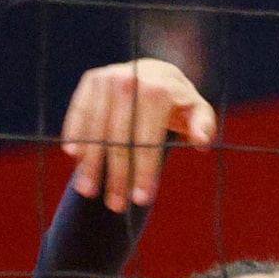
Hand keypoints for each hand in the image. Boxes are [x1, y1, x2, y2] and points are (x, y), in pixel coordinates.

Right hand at [58, 59, 215, 210]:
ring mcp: (107, 78)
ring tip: (88, 191)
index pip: (148, 140)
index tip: (142, 199)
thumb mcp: (198, 111)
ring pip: (95, 129)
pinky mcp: (91, 80)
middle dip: (117, 176)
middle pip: (119, 138)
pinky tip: (75, 160)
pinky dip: (75, 136)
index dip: (145, 172)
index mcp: (159, 90)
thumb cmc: (179, 102)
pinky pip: (79, 113)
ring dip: (90, 164)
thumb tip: (200, 141)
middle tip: (116, 205)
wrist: (156, 71)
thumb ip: (203, 125)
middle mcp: (130, 81)